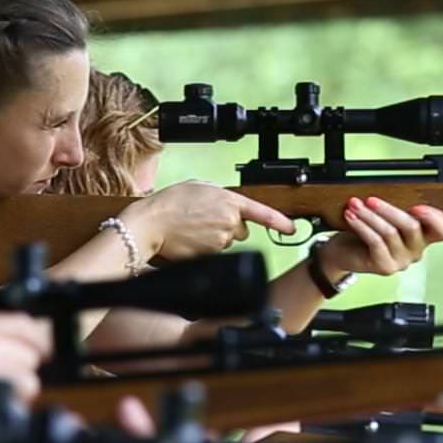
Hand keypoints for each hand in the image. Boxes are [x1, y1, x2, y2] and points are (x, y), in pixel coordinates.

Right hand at [0, 313, 51, 442]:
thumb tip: (9, 343)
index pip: (23, 324)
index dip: (36, 340)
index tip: (39, 351)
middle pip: (29, 356)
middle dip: (22, 371)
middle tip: (4, 382)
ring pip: (27, 384)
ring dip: (17, 395)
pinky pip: (14, 408)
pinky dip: (8, 413)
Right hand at [122, 181, 294, 259]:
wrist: (151, 223)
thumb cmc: (169, 203)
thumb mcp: (198, 186)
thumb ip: (219, 194)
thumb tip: (226, 203)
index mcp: (229, 200)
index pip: (263, 213)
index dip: (280, 222)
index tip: (292, 228)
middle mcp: (230, 221)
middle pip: (241, 230)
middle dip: (227, 227)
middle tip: (205, 220)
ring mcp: (221, 240)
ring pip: (226, 242)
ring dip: (214, 237)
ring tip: (193, 228)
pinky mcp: (211, 256)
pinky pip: (214, 254)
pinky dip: (205, 248)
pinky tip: (190, 239)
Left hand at [315, 198, 442, 276]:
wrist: (345, 253)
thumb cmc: (367, 233)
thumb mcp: (386, 218)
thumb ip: (396, 210)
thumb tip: (395, 193)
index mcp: (423, 236)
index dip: (436, 219)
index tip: (417, 207)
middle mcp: (416, 250)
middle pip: (412, 226)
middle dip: (389, 210)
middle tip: (371, 200)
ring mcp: (402, 260)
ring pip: (390, 232)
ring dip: (370, 216)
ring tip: (355, 206)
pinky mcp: (386, 267)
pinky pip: (375, 242)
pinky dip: (362, 226)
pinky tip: (352, 217)